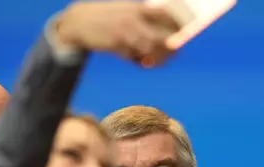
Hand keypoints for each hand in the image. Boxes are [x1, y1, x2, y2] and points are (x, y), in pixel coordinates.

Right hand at [54, 1, 180, 65]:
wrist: (77, 22)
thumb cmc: (105, 18)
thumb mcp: (125, 11)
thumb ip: (143, 18)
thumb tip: (165, 32)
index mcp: (138, 8)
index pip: (167, 14)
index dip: (179, 24)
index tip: (186, 33)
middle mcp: (133, 19)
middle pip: (162, 36)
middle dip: (171, 47)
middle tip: (174, 53)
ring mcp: (125, 33)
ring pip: (150, 49)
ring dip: (157, 58)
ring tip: (156, 61)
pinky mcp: (116, 46)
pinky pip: (135, 57)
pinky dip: (141, 62)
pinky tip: (141, 62)